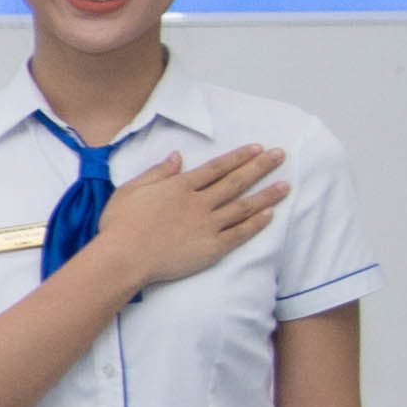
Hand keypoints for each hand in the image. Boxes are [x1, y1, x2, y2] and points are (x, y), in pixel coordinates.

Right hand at [81, 145, 286, 295]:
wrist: (124, 257)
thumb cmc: (120, 224)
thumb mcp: (132, 189)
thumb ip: (157, 172)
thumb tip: (178, 156)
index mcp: (180, 186)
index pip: (217, 167)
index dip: (238, 156)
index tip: (257, 148)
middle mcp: (199, 202)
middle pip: (236, 181)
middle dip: (260, 167)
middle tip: (280, 156)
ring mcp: (207, 225)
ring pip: (243, 206)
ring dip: (266, 195)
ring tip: (285, 186)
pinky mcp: (211, 247)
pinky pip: (239, 234)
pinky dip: (255, 224)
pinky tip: (269, 215)